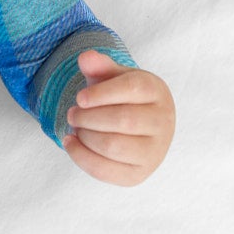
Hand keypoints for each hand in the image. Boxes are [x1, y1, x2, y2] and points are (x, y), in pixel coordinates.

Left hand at [63, 50, 174, 184]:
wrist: (139, 130)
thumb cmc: (123, 99)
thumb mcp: (113, 78)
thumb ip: (100, 66)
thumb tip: (86, 57)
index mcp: (158, 92)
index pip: (134, 89)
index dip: (102, 93)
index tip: (80, 98)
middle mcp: (163, 122)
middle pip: (124, 120)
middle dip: (89, 117)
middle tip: (72, 114)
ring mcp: (154, 152)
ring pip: (114, 146)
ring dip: (85, 136)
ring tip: (75, 127)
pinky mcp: (138, 175)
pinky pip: (105, 170)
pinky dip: (80, 156)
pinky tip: (70, 142)